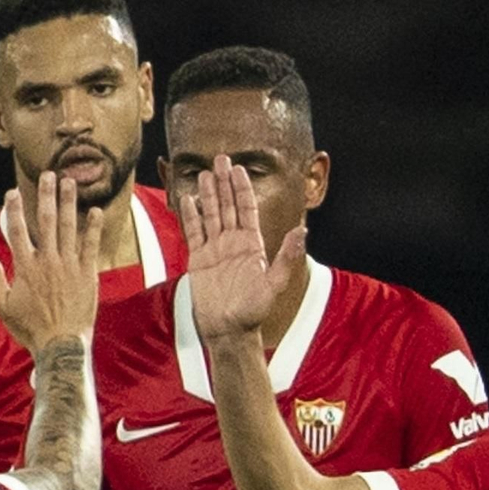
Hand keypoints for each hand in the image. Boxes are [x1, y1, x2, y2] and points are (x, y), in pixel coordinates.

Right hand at [0, 171, 103, 353]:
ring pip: (67, 227)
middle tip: (48, 175)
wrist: (61, 345)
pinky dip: (92, 228)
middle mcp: (47, 261)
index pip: (17, 231)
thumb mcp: (4, 307)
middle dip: (45, 196)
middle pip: (45, 221)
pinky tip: (95, 210)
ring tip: (70, 182)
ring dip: (68, 203)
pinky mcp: (87, 274)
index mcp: (25, 267)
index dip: (13, 210)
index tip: (12, 193)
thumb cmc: (31, 329)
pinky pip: (90, 245)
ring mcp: (69, 266)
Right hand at [180, 154, 306, 341]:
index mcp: (252, 245)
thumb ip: (286, 257)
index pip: (247, 209)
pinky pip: (193, 232)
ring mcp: (215, 250)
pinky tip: (188, 199)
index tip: (239, 169)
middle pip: (227, 206)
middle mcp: (234, 243)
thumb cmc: (253, 312)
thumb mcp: (274, 284)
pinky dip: (190, 215)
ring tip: (204, 173)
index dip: (243, 188)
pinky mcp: (198, 259)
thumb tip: (301, 231)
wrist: (228, 331)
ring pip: (210, 214)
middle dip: (224, 182)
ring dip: (207, 194)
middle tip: (220, 159)